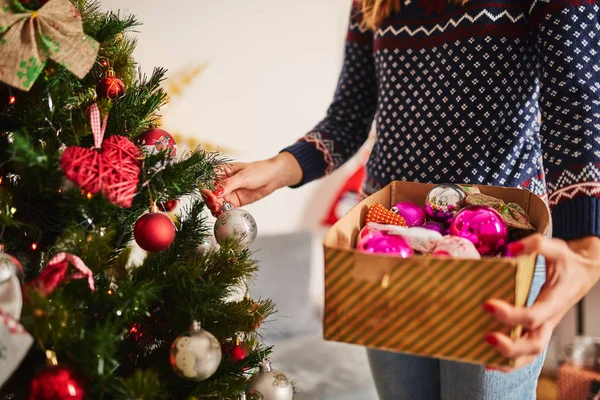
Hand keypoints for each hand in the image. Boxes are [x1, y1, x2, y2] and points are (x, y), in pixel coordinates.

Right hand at [201, 152, 302, 216]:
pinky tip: (222, 215)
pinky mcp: (233, 202)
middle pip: (209, 194)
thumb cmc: (259, 171)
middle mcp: (221, 182)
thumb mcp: (243, 176)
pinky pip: (224, 208)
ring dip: (214, 208)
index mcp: (221, 171)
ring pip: (215, 203)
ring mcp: (227, 193)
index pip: (208, 181)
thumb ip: (229, 184)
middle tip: (215, 206)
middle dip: (210, 201)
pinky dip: (222, 213)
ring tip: (218, 212)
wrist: (272, 178)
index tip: (211, 196)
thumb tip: (216, 191)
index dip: (207, 189)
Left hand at [483, 234, 599, 371]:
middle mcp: (550, 318)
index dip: (510, 315)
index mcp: (554, 301)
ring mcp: (545, 325)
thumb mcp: (557, 247)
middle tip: (486, 337)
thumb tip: (511, 249)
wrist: (586, 270)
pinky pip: (527, 349)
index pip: (533, 316)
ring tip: (485, 361)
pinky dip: (511, 359)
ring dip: (510, 360)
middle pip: (535, 344)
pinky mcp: (539, 327)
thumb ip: (536, 245)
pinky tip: (489, 359)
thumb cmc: (569, 260)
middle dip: (511, 347)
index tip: (487, 305)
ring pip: (532, 353)